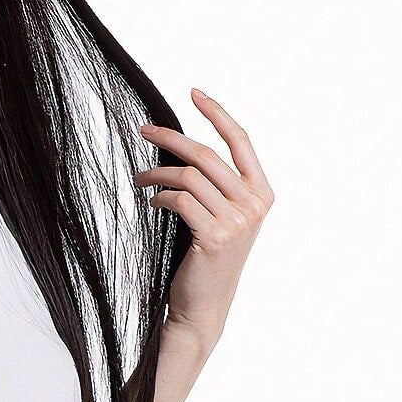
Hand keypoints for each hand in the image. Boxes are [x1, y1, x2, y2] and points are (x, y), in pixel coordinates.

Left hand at [132, 88, 273, 350]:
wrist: (203, 308)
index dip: (217, 113)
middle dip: (171, 137)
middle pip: (207, 154)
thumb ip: (216, 186)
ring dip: (156, 172)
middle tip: (143, 129)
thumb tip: (182, 148)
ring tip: (139, 178)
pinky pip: (178, 200)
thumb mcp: (222, 218)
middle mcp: (254, 205)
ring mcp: (237, 222)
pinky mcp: (213, 237)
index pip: (241, 141)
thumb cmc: (206, 261)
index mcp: (262, 194)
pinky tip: (151, 203)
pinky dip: (159, 196)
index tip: (193, 93)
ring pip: (188, 176)